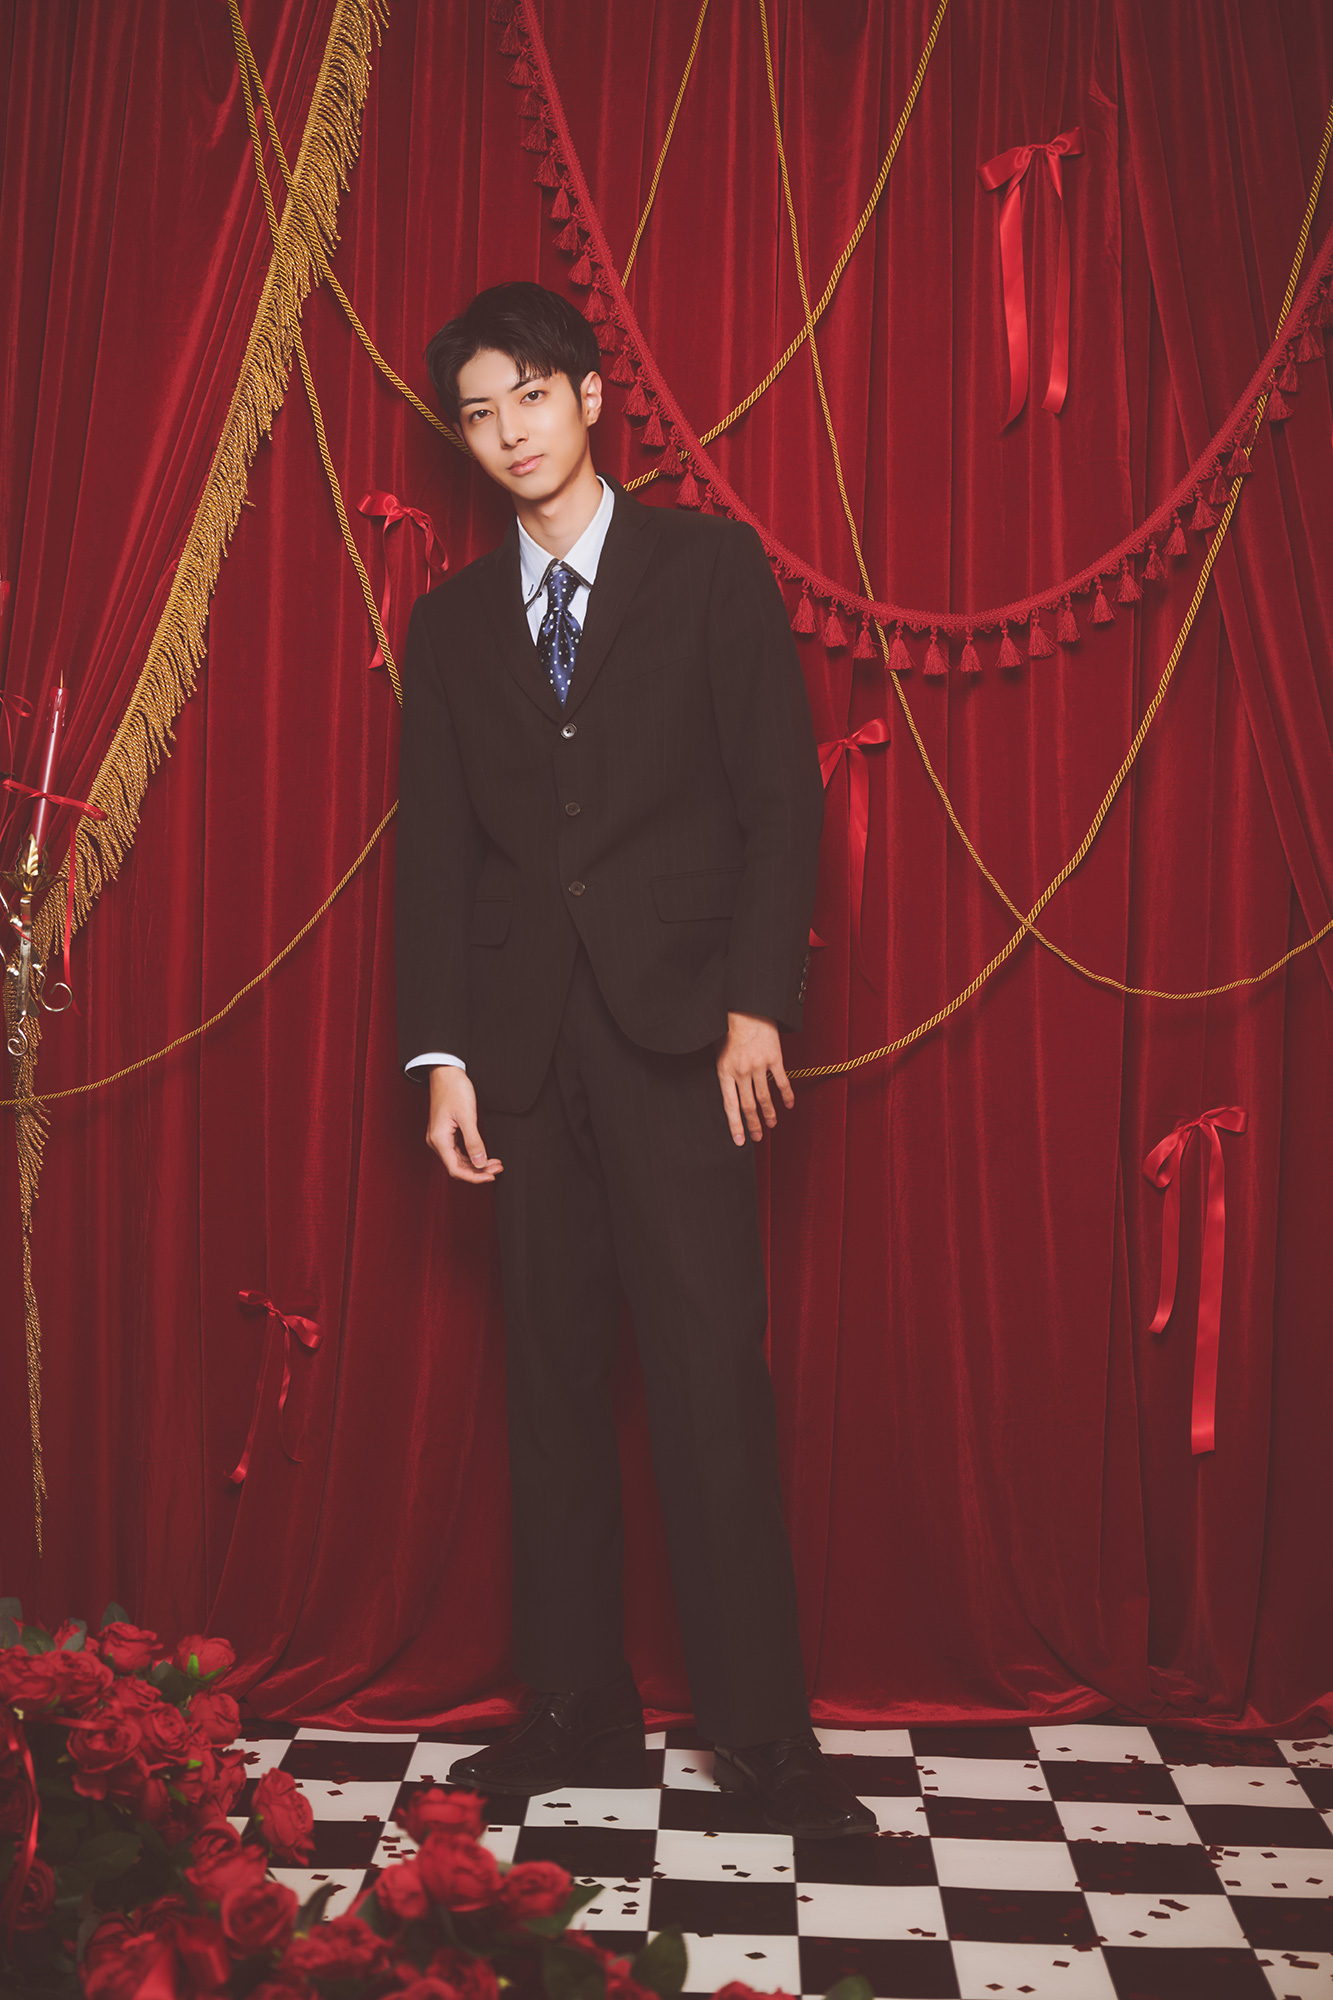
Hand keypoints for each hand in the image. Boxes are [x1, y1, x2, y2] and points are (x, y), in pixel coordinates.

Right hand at [426, 1066, 502, 1182]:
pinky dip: (471, 1155)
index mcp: (439, 1140)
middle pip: (457, 1167)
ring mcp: (439, 1138)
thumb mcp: (467, 1116)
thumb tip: (480, 1163)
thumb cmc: (454, 1089)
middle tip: (498, 1168)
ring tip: (495, 1163)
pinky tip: (483, 1155)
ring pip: (458, 1160)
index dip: (474, 1176)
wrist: (446, 1072)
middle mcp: (436, 1142)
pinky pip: (457, 1151)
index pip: (456, 1169)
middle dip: (478, 1171)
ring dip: (476, 1164)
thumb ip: (474, 1142)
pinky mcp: (444, 1133)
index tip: (491, 1175)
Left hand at [714, 1011, 794, 1145]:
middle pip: (748, 1105)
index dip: (735, 1125)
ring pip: (765, 1096)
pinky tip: (788, 1104)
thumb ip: (724, 1072)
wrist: (746, 1007)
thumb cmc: (729, 1027)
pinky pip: (781, 1081)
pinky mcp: (774, 1058)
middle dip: (753, 1124)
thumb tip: (729, 1092)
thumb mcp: (717, 1051)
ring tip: (772, 1123)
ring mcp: (759, 1065)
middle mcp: (741, 1071)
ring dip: (769, 1113)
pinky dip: (786, 1094)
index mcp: (724, 1071)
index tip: (739, 1141)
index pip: (730, 1105)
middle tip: (758, 1137)